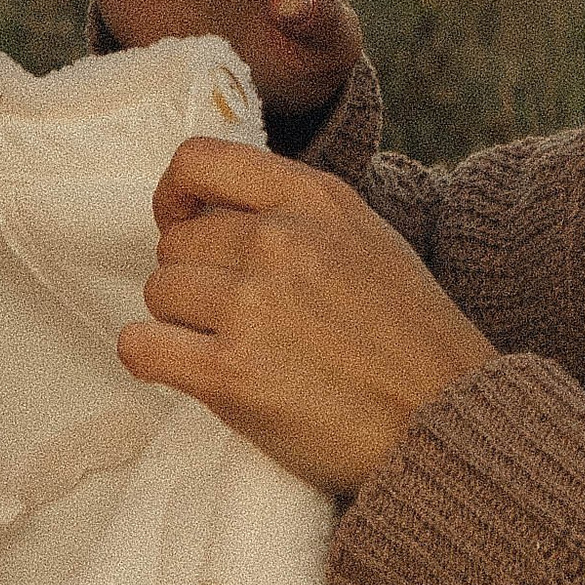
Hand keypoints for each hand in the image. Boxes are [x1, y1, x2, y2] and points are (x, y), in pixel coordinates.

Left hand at [119, 139, 491, 497]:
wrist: (445, 423)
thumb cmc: (411, 340)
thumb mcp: (367, 239)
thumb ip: (296, 214)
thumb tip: (211, 210)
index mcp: (314, 200)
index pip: (198, 160)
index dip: (174, 195)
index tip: (180, 224)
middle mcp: (279, 242)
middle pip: (174, 242)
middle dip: (193, 280)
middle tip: (235, 317)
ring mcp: (251, 306)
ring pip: (157, 292)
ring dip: (179, 323)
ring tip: (233, 348)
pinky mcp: (230, 373)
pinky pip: (139, 347)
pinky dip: (152, 359)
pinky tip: (186, 370)